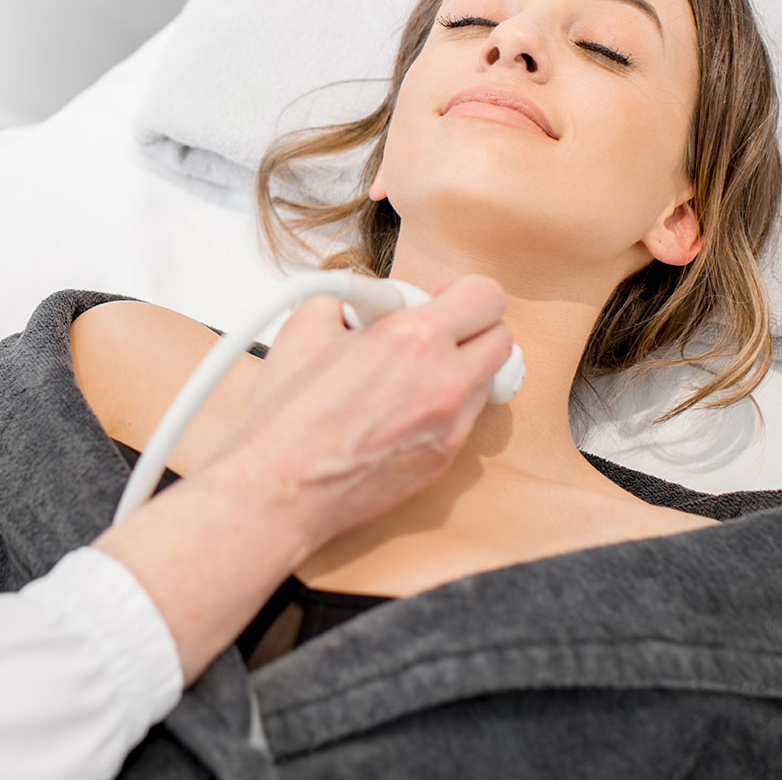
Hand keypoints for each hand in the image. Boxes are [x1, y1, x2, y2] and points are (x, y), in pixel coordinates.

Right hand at [205, 274, 512, 550]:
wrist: (280, 489)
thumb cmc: (286, 419)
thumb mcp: (305, 326)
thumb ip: (348, 299)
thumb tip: (364, 300)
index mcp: (414, 340)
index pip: (487, 297)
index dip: (464, 291)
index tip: (440, 298)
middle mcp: (445, 382)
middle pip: (502, 339)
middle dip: (472, 327)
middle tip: (434, 330)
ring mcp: (450, 427)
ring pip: (486, 381)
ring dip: (460, 368)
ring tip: (409, 373)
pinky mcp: (444, 460)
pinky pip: (464, 418)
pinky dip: (443, 405)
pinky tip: (400, 409)